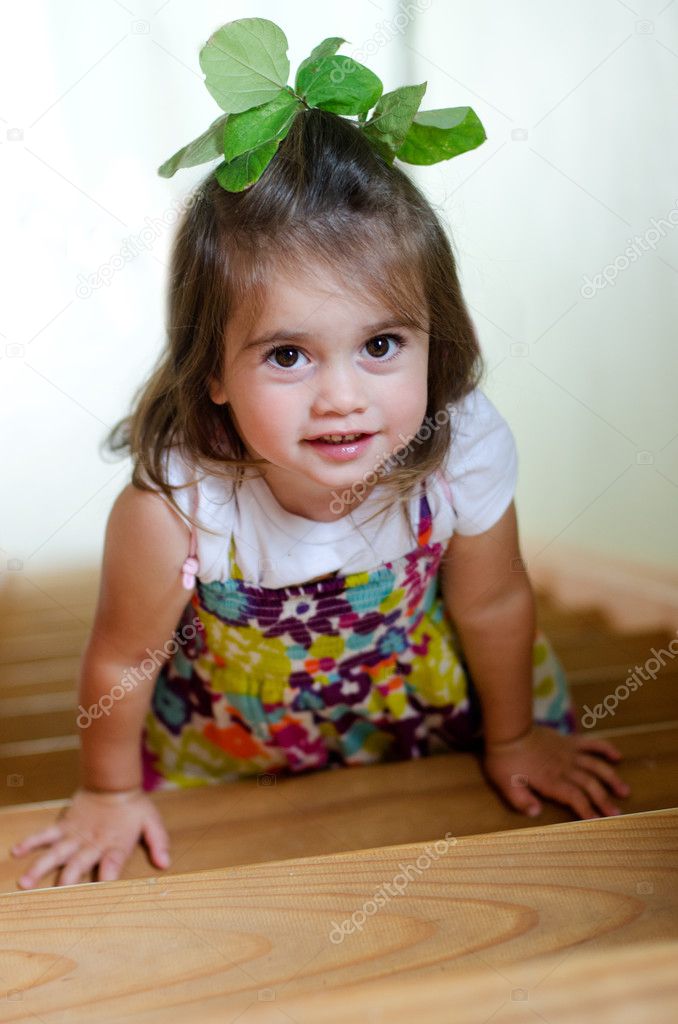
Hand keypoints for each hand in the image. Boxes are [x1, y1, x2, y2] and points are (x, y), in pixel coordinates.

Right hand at [10, 787, 170, 888]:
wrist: (113, 781)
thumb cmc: (133, 806)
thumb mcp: (151, 822)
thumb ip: (158, 843)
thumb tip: (165, 864)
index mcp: (115, 844)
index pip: (113, 861)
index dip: (109, 872)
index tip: (104, 882)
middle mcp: (93, 843)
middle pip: (80, 862)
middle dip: (69, 877)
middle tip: (58, 890)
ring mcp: (75, 835)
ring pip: (57, 853)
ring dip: (41, 867)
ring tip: (25, 882)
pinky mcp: (64, 825)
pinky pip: (46, 834)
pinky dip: (32, 842)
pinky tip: (17, 851)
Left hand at [482, 725, 630, 819]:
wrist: (508, 729)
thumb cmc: (504, 759)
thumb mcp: (505, 783)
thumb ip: (520, 800)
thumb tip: (536, 813)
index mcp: (550, 781)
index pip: (574, 798)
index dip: (587, 810)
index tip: (598, 821)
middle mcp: (564, 768)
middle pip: (589, 785)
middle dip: (604, 801)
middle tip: (617, 813)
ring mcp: (569, 753)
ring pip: (595, 766)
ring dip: (611, 778)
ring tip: (624, 791)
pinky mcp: (568, 741)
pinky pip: (591, 744)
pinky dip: (605, 748)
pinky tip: (617, 756)